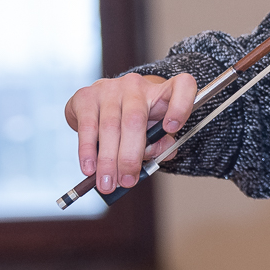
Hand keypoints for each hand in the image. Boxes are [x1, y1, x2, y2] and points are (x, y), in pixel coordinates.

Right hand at [64, 72, 194, 192]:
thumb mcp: (153, 130)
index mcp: (163, 91)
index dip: (180, 106)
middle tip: (127, 181)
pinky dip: (88, 151)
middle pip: (135, 119)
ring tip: (107, 184)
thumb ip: (160, 143)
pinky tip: (89, 168)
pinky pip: (87, 127)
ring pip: (109, 127)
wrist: (101, 101)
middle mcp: (137, 86)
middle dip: (130, 155)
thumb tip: (164, 153)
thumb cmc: (135, 120)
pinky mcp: (86, 95)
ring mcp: (111, 88)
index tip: (172, 128)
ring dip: (108, 160)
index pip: (183, 86)